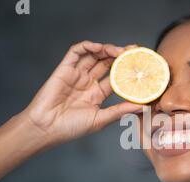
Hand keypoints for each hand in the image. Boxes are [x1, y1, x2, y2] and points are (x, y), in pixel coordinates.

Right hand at [20, 41, 142, 145]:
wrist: (46, 128)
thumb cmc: (70, 128)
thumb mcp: (101, 119)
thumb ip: (121, 110)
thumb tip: (143, 107)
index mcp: (97, 94)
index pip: (115, 77)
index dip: (126, 70)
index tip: (139, 64)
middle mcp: (87, 83)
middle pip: (106, 63)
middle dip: (120, 56)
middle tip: (133, 52)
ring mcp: (76, 75)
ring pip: (94, 55)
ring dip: (107, 49)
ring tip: (119, 51)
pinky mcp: (64, 69)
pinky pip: (75, 53)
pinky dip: (87, 46)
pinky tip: (98, 48)